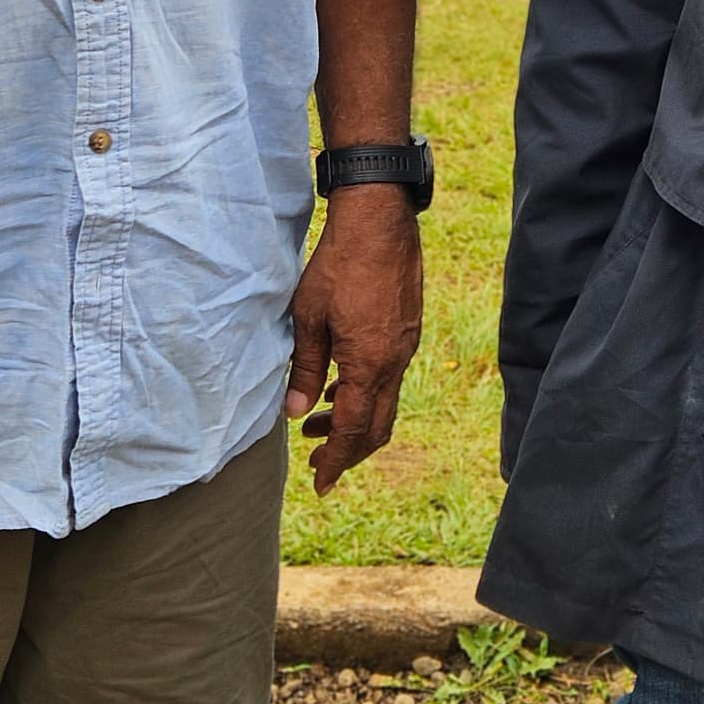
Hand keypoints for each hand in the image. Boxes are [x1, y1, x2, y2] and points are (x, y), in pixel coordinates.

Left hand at [285, 186, 422, 496]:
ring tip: (318, 419)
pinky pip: (391, 376)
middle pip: (377, 427)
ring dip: (356, 420)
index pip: (352, 431)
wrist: (379, 220)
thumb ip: (305, 368)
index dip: (334, 461)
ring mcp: (407, 345)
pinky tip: (342, 380)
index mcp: (369, 364)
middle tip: (316, 460)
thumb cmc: (339, 265)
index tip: (319, 483)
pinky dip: (368, 392)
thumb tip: (294, 411)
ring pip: (386, 402)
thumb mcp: (309, 317)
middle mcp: (395, 362)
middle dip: (348, 451)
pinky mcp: (409, 329)